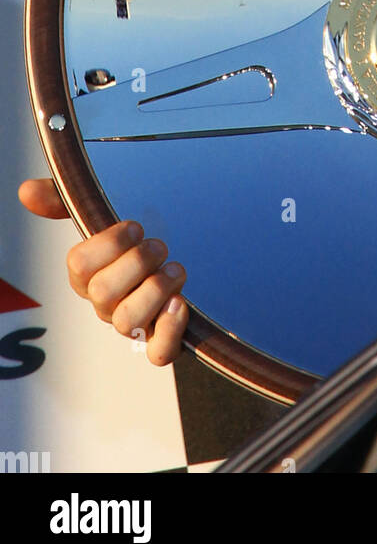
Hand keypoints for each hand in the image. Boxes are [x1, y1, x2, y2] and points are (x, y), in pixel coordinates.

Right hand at [18, 178, 187, 364]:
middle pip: (103, 293)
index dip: (108, 244)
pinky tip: (179, 303)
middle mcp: (107, 305)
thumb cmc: (135, 242)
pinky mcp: (162, 341)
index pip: (79, 266)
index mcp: (89, 277)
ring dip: (155, 290)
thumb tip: (26, 191)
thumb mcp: (102, 214)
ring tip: (174, 269)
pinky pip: (158, 352)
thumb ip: (65, 200)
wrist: (185, 260)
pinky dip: (169, 329)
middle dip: (137, 263)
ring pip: (127, 322)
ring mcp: (134, 326)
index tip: (135, 227)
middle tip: (159, 246)